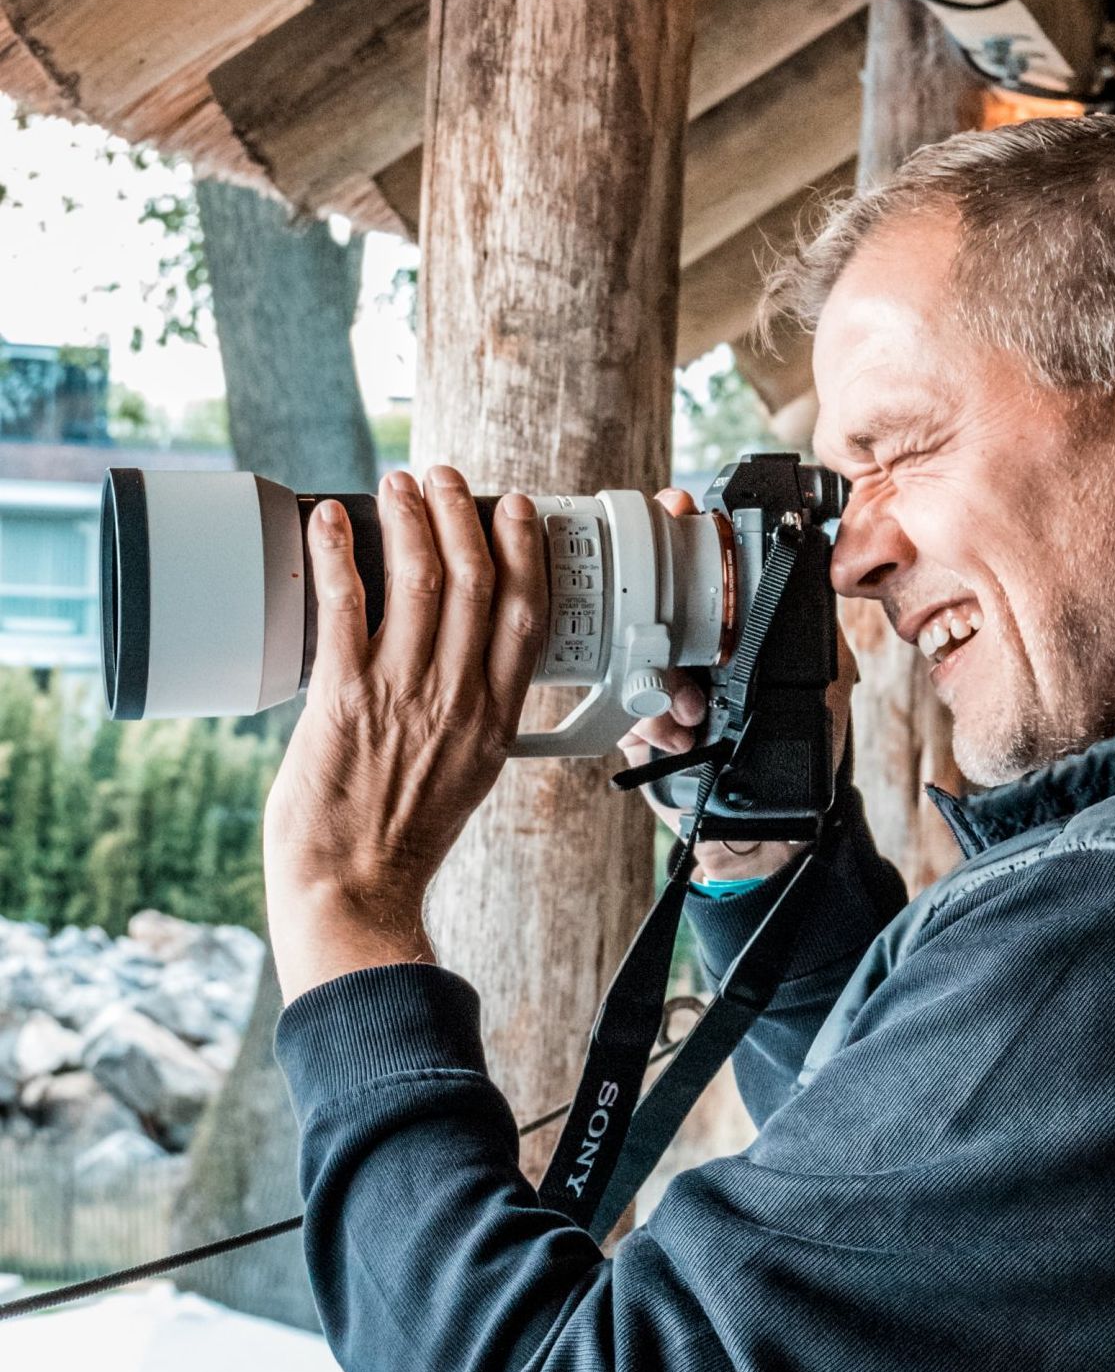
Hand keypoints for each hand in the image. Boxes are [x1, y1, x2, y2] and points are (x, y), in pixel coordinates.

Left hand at [264, 466, 547, 1000]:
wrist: (356, 892)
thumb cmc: (402, 844)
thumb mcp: (467, 775)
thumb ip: (472, 719)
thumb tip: (460, 673)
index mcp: (495, 718)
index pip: (526, 614)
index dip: (525, 550)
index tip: (517, 511)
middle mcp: (458, 698)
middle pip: (475, 582)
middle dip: (462, 515)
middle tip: (446, 479)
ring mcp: (403, 696)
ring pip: (418, 583)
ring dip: (409, 520)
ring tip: (398, 483)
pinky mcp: (342, 700)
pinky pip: (345, 610)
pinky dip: (338, 556)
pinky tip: (331, 522)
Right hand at [618, 488, 856, 885]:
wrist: (767, 833)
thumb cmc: (809, 751)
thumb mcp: (827, 679)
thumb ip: (815, 629)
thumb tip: (811, 574)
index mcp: (732, 628)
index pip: (698, 567)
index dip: (681, 534)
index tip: (676, 509)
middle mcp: (691, 650)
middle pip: (651, 600)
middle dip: (651, 604)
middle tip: (661, 607)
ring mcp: (660, 687)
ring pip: (632, 654)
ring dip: (656, 685)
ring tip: (691, 718)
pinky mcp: (638, 729)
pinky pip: (625, 709)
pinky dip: (647, 723)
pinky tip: (678, 741)